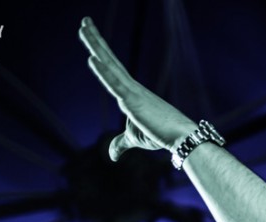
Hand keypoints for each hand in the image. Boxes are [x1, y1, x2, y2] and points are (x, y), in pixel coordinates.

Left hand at [78, 16, 193, 160]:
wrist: (182, 138)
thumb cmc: (162, 136)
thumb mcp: (135, 138)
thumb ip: (121, 143)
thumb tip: (111, 155)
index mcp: (132, 93)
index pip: (113, 68)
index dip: (101, 51)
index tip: (91, 35)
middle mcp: (132, 88)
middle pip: (109, 60)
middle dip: (95, 40)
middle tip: (84, 21)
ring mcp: (132, 92)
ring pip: (109, 65)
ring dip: (95, 46)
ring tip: (83, 26)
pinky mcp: (133, 102)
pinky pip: (115, 84)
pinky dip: (103, 71)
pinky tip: (92, 58)